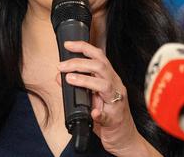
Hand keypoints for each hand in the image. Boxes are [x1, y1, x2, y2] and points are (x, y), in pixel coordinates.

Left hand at [58, 41, 160, 156]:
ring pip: (105, 85)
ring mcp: (117, 102)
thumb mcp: (91, 98)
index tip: (68, 45)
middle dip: (79, 62)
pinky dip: (99, 113)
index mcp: (110, 79)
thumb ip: (78, 87)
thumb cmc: (108, 116)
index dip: (84, 48)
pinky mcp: (115, 119)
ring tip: (70, 79)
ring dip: (85, 80)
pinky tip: (93, 112)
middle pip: (100, 66)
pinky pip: (108, 115)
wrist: (124, 138)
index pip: (99, 57)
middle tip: (61, 66)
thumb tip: (59, 76)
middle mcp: (115, 87)